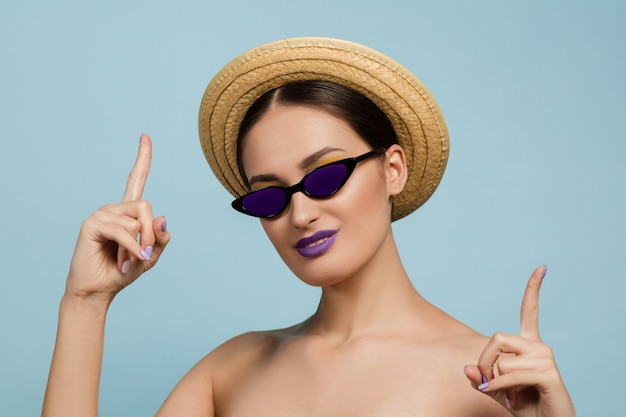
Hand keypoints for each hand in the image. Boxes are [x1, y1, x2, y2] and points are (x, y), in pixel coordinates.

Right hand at [65, 134, 169, 300]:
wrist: (99, 290)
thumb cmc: (122, 272)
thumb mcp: (151, 256)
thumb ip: (160, 238)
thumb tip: (162, 217)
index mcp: (128, 212)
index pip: (136, 179)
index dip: (142, 158)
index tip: (145, 136)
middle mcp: (115, 208)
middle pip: (146, 205)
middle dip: (150, 233)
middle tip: (145, 254)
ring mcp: (102, 214)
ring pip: (137, 219)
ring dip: (138, 245)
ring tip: (126, 260)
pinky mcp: (92, 223)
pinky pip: (124, 230)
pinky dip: (131, 248)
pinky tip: (124, 261)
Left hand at [464, 266, 575, 415]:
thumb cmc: (526, 407)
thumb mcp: (496, 391)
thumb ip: (481, 378)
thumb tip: (466, 368)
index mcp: (529, 345)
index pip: (529, 311)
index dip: (533, 289)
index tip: (542, 267)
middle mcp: (539, 346)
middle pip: (496, 338)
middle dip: (485, 362)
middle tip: (491, 384)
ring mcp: (546, 358)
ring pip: (501, 361)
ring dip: (496, 383)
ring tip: (512, 397)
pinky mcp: (548, 373)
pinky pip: (510, 375)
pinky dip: (501, 390)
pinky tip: (508, 401)